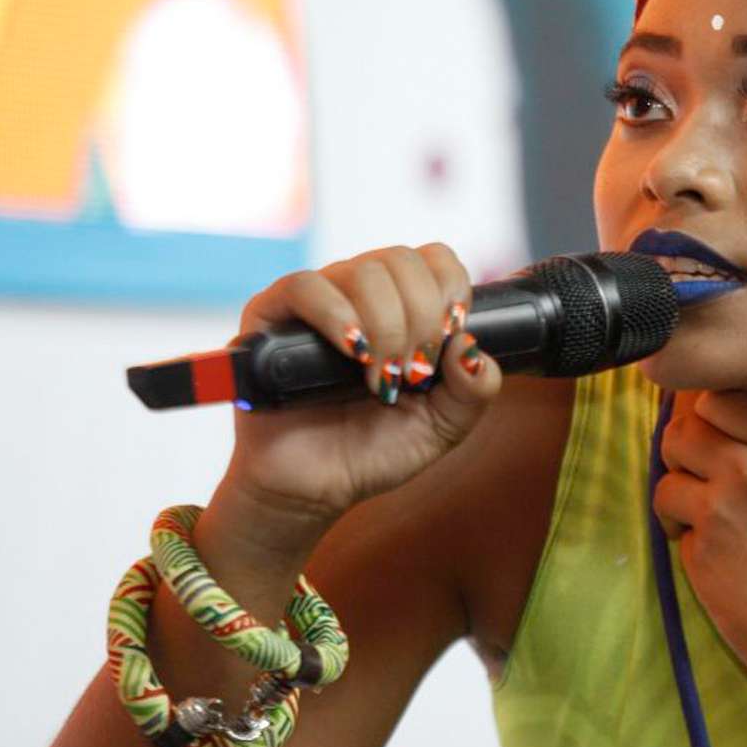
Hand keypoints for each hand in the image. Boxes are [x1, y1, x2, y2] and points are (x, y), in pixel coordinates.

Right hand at [220, 243, 502, 525]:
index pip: (434, 258)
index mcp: (402, 304)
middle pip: (402, 260)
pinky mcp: (271, 316)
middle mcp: (360, 292)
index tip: (450, 334)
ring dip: (385, 326)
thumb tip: (471, 346)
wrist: (314, 488)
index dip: (451, 289)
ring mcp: (316, 300)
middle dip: (420, 320)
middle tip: (412, 374)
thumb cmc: (374, 449)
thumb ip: (475, 389)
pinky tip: (352, 351)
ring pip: (362, 271)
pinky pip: (304, 286)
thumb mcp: (445, 425)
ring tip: (380, 378)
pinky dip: (337, 315)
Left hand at [650, 391, 746, 703]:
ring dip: (676, 485)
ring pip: (667, 474)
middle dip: (686, 441)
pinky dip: (680, 532)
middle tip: (699, 464)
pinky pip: (672, 524)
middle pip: (686, 428)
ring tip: (695, 507)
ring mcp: (719, 513)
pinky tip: (710, 550)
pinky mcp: (698, 555)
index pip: (726, 399)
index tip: (722, 428)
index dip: (715, 408)